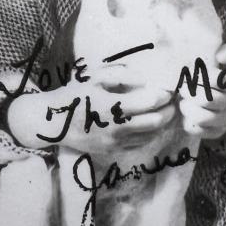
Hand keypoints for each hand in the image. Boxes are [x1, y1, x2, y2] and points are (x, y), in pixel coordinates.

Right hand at [7, 70, 177, 158]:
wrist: (53, 122)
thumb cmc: (74, 95)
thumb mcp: (94, 77)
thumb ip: (121, 75)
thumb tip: (145, 80)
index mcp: (113, 106)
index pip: (150, 100)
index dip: (163, 94)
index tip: (167, 88)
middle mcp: (118, 127)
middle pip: (157, 120)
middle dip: (169, 110)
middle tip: (172, 101)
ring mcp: (116, 142)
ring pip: (151, 134)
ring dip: (161, 123)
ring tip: (163, 111)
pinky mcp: (113, 151)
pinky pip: (140, 143)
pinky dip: (149, 133)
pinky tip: (147, 123)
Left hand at [178, 43, 225, 138]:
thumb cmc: (218, 81)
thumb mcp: (225, 65)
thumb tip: (221, 54)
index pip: (218, 80)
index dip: (201, 77)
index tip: (192, 74)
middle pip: (207, 99)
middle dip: (189, 93)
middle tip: (182, 88)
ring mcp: (223, 119)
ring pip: (202, 117)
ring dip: (187, 108)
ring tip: (183, 102)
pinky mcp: (214, 132)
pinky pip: (196, 130)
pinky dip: (188, 123)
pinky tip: (187, 115)